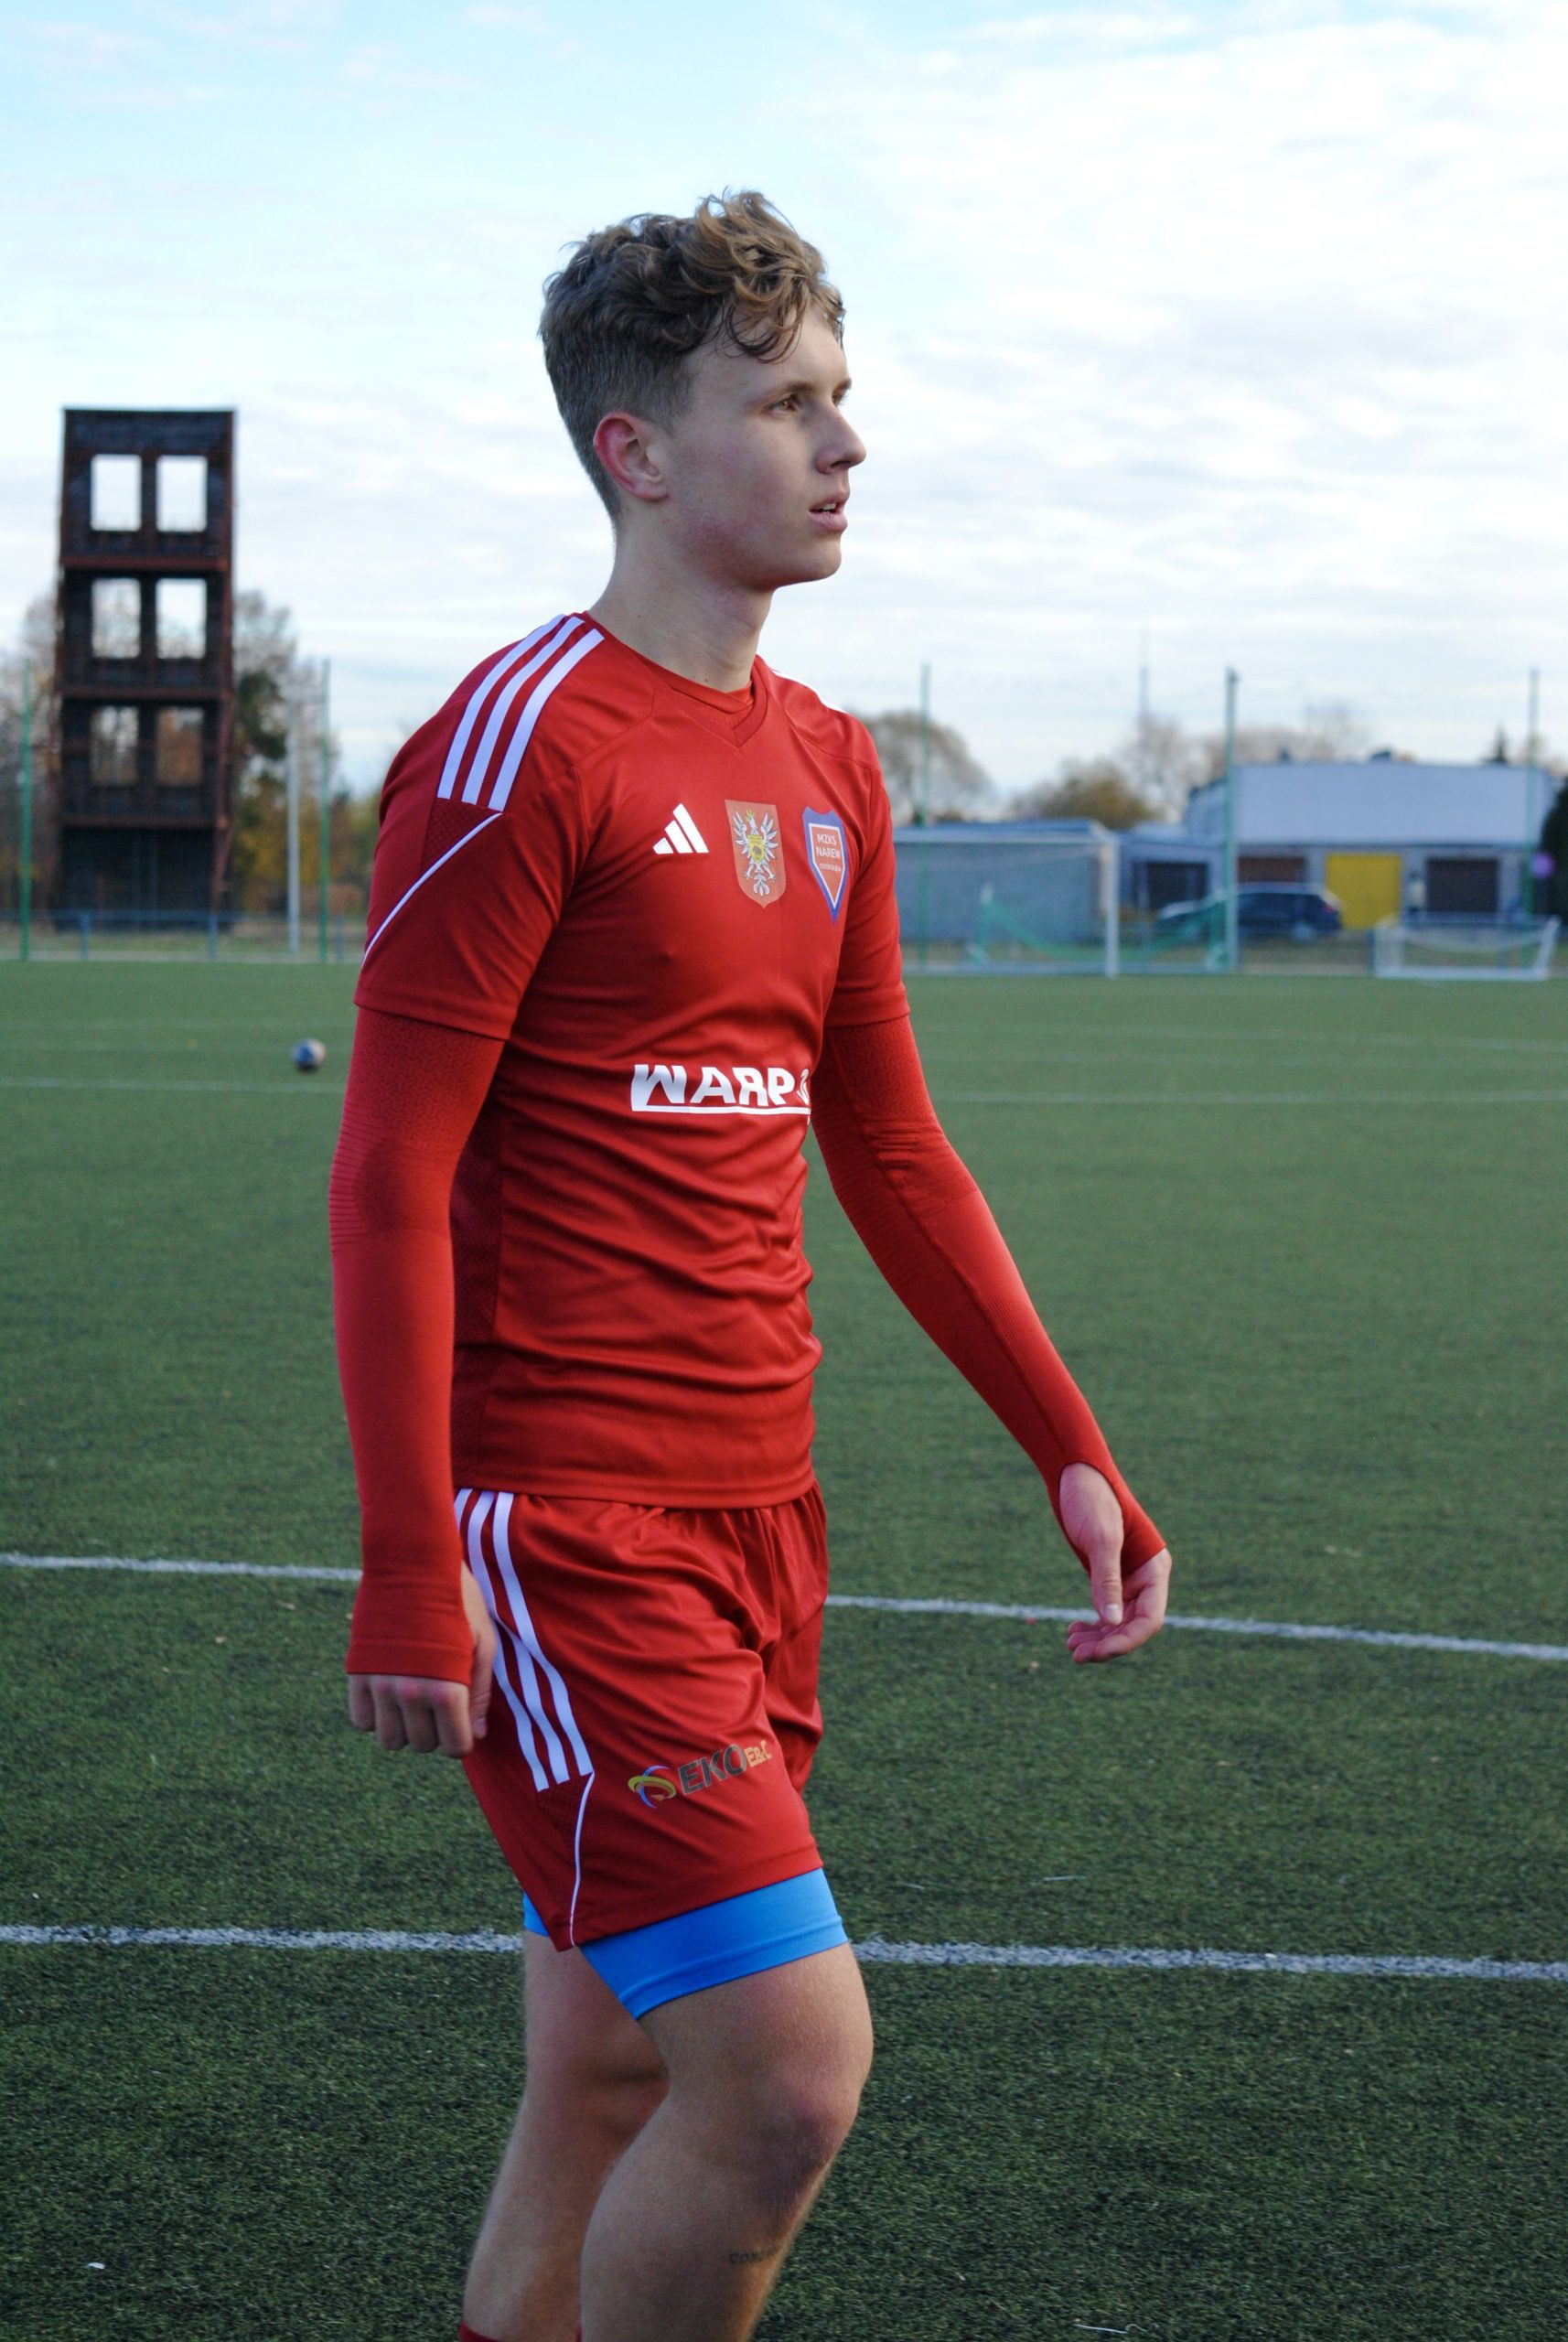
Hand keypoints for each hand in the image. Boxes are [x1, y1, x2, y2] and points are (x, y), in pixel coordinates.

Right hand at [346, 1567, 496, 1754]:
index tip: (461, 1723)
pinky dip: (375, 1716)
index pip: (454, 1746)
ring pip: (390, 1741)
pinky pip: (362, 1721)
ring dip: (404, 1729)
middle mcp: (412, 1693)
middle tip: (439, 1705)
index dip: (461, 1738)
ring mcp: (381, 1686)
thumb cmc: (458, 1603)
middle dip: (435, 1732)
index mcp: (447, 1689)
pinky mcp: (357, 1674)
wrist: (412, 1566)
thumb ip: (479, 1694)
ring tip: (414, 1702)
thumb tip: (477, 1734)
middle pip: (423, 1745)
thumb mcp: (483, 1644)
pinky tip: (389, 1695)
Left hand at [1058, 1461, 1171, 1664]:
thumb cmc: (1092, 1500)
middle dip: (1107, 1643)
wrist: (1074, 1474)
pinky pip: (1106, 1610)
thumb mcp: (1100, 1540)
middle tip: (1076, 1654)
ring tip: (1070, 1644)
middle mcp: (1145, 1578)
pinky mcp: (1108, 1575)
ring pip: (1117, 1621)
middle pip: (1132, 1625)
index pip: (1149, 1619)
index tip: (1099, 1652)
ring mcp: (1127, 1578)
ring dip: (1097, 1638)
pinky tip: (1073, 1629)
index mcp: (1155, 1569)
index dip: (1126, 1641)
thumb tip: (1110, 1622)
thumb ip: (1106, 1581)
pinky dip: (1092, 1624)